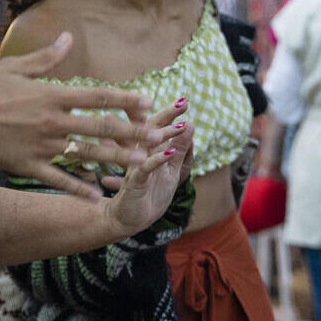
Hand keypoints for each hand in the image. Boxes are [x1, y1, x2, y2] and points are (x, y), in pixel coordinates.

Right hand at [0, 33, 165, 198]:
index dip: (125, 99)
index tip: (148, 101)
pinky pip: (59, 178)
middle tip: (160, 136)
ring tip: (144, 163)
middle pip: (102, 127)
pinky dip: (79, 188)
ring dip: (118, 159)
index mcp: (51, 95)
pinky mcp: (28, 165)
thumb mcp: (13, 67)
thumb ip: (47, 57)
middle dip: (134, 132)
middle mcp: (51, 121)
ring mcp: (41, 145)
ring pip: (87, 153)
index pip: (97, 96)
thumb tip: (69, 37)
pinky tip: (99, 195)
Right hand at [98, 103, 192, 236]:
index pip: (156, 127)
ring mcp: (135, 167)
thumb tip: (190, 125)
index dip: (170, 114)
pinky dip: (156, 160)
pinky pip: (144, 169)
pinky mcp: (134, 183)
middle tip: (182, 103)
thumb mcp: (171, 170)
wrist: (129, 220)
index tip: (184, 100)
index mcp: (147, 150)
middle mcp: (139, 154)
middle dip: (167, 115)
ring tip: (181, 125)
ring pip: (147, 146)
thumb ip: (179, 150)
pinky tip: (168, 153)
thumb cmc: (150, 193)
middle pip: (150, 130)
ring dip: (163, 135)